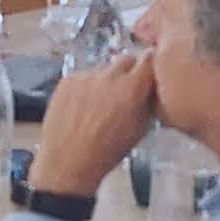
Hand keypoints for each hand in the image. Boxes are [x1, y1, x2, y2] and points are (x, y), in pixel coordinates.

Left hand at [26, 52, 161, 198]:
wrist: (68, 161)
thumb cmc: (107, 151)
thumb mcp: (140, 129)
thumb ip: (148, 102)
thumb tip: (151, 88)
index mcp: (131, 88)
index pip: (149, 59)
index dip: (151, 65)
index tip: (150, 72)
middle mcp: (109, 77)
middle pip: (126, 60)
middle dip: (129, 72)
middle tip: (126, 90)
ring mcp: (86, 76)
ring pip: (104, 70)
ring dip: (106, 81)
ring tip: (100, 105)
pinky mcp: (68, 80)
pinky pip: (84, 77)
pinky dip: (87, 87)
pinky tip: (83, 107)